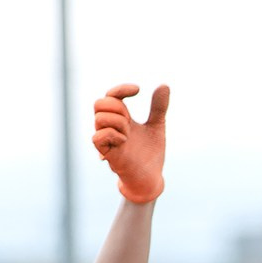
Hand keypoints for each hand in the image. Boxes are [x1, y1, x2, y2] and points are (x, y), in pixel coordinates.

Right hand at [92, 82, 168, 202]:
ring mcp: (107, 139)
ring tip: (129, 134)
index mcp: (121, 117)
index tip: (138, 90)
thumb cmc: (150, 153)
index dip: (121, 89)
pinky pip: (97, 137)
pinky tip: (124, 140)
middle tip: (131, 120)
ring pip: (99, 118)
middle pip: (99, 103)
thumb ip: (158, 107)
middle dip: (117, 106)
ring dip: (118, 121)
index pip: (111, 95)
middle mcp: (111, 126)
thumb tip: (163, 85)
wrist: (151, 177)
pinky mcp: (106, 153)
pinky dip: (112, 134)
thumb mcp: (157, 126)